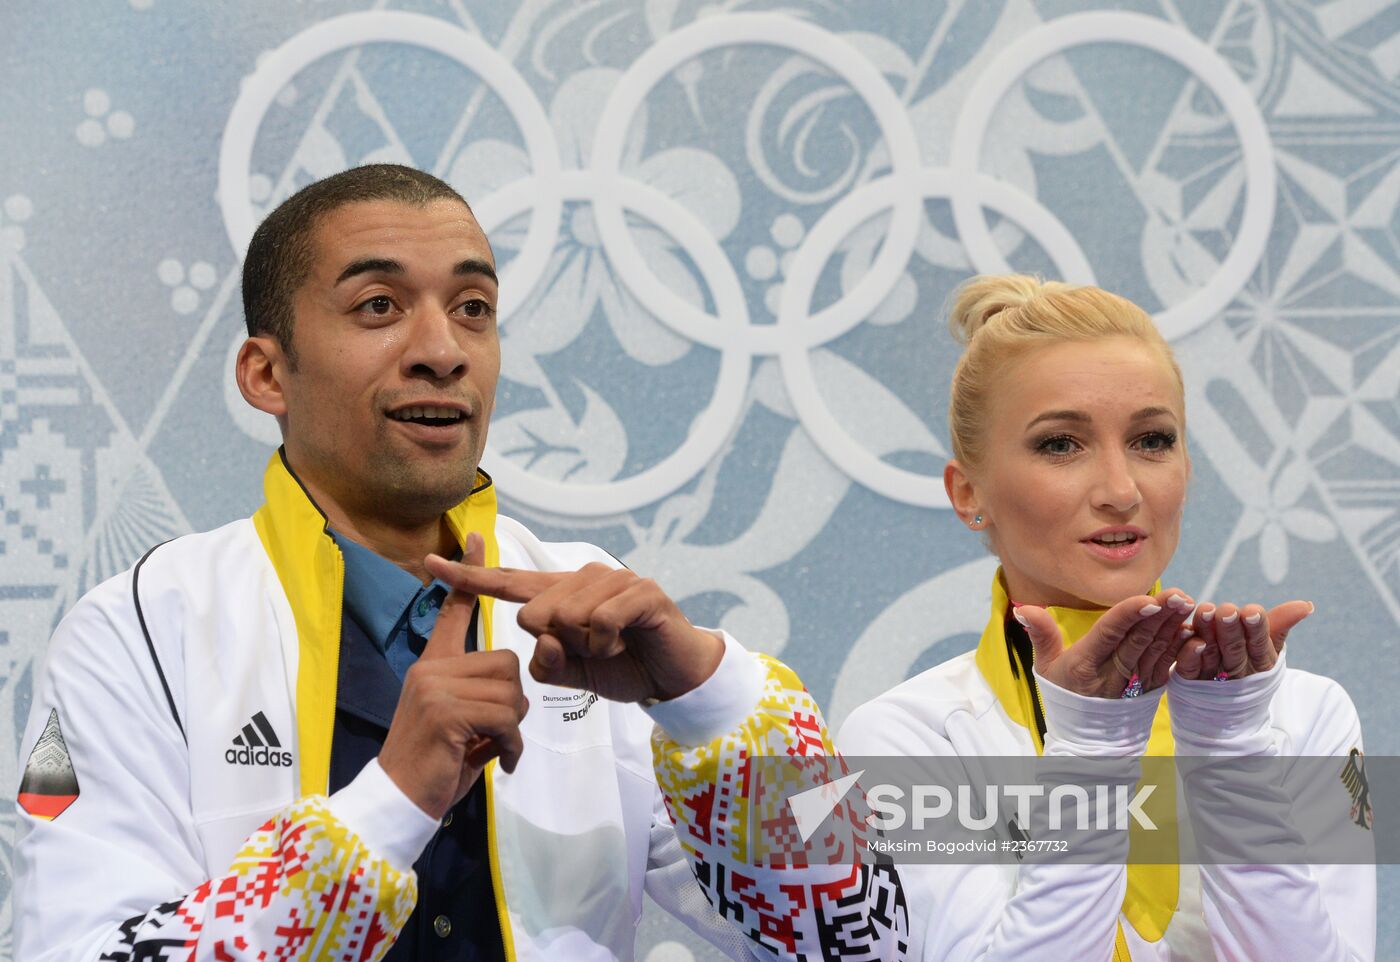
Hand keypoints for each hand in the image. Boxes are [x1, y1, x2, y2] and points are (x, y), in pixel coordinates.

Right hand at [378, 533, 529, 819]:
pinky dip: (512, 746)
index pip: (453, 612)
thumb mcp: (460, 726)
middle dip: (514, 703)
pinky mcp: (446, 711)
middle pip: (508, 663)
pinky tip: (500, 763)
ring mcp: (435, 687)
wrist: (399, 804)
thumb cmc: (434, 768)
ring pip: (511, 691)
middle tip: (497, 735)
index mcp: (431, 666)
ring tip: (495, 750)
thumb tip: (514, 699)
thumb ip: (482, 701)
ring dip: (514, 728)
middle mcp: (430, 668)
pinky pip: (506, 718)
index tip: (476, 536)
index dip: (467, 575)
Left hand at [423, 557, 724, 703]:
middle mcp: (583, 577)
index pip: (509, 584)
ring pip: (567, 617)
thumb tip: (539, 643)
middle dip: (557, 645)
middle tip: (590, 651)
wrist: (675, 676)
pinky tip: (625, 644)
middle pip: (534, 613)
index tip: (430, 563)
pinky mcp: (640, 590)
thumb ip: (546, 662)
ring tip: (612, 647)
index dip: (469, 577)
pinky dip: (608, 644)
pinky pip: (602, 621)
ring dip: (588, 648)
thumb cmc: (623, 668)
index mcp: (562, 594)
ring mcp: (613, 579)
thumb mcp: (573, 672)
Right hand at [1016, 589, 1196, 698]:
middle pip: (1139, 639)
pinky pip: (1168, 666)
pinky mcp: (1151, 689)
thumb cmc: (1063, 696)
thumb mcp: (1045, 667)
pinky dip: (1180, 647)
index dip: (1130, 616)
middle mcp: (1113, 674)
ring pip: (1157, 650)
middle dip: (1161, 615)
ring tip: (1188, 603)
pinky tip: (1191, 629)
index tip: (1150, 600)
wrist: (1085, 741)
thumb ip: (1040, 635)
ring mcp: (1135, 683)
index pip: (1110, 634)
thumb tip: (1023, 608)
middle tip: (1179, 594)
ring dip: (1174, 626)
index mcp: (1086, 664)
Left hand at [1174, 600, 1311, 679]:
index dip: (1256, 628)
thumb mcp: (1267, 646)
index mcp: (1260, 662)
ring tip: (1204, 610)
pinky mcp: (1190, 681)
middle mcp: (1237, 671)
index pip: (1259, 643)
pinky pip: (1189, 668)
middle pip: (1234, 648)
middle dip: (1231, 628)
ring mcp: (1213, 677)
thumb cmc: (1250, 665)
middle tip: (1227, 608)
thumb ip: (1281, 624)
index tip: (1252, 610)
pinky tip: (1189, 638)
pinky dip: (1189, 654)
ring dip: (1207, 632)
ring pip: (1211, 654)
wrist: (1228, 712)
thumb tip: (1307, 605)